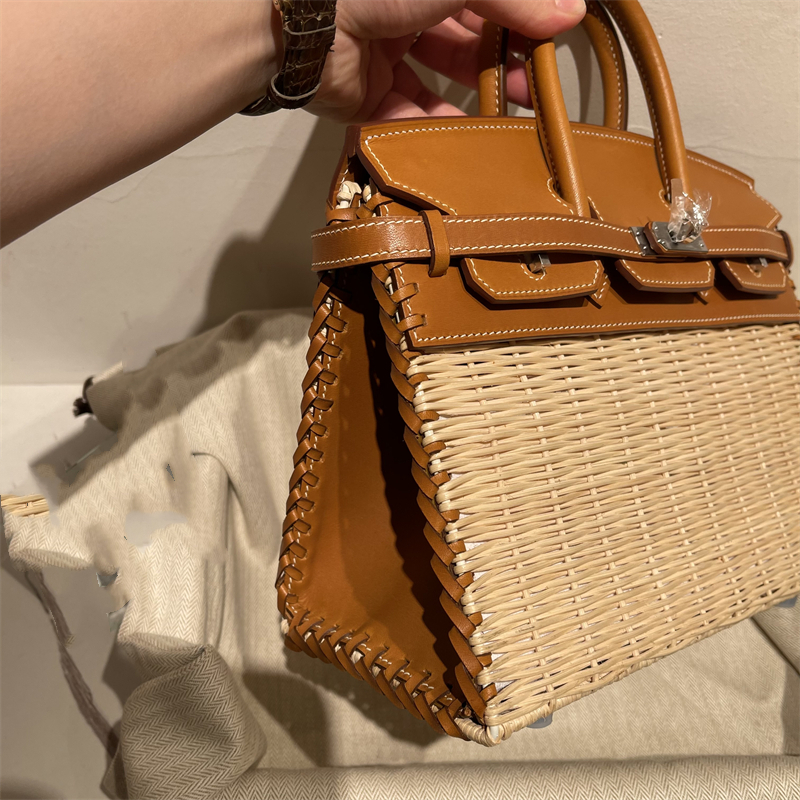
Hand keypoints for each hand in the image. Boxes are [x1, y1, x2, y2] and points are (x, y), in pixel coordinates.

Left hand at [310, 0, 585, 121]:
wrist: (303, 24)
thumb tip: (568, 12)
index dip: (518, 17)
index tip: (552, 38)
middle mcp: (401, 11)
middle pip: (463, 42)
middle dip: (500, 64)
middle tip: (533, 87)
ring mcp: (382, 54)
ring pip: (438, 82)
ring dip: (473, 100)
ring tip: (508, 119)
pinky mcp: (365, 98)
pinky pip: (406, 116)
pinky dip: (434, 129)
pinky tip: (464, 139)